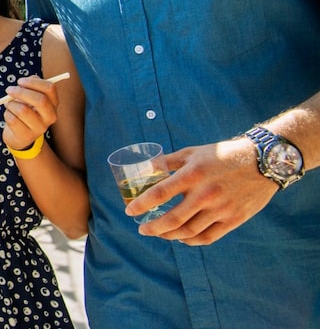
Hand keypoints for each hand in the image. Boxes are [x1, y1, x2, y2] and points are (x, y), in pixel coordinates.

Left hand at [1, 75, 61, 150]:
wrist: (20, 136)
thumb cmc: (25, 111)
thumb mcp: (31, 98)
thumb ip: (32, 86)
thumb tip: (30, 79)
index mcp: (53, 104)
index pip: (50, 88)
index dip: (33, 82)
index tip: (20, 81)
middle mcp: (50, 117)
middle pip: (40, 100)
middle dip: (21, 92)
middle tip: (9, 90)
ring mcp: (39, 128)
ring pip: (23, 110)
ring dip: (11, 104)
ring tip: (9, 105)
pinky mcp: (26, 136)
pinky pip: (12, 120)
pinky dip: (6, 114)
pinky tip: (9, 114)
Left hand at [130, 136, 274, 244]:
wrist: (263, 162)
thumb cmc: (223, 155)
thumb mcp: (193, 152)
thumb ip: (169, 161)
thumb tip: (145, 167)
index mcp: (192, 175)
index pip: (160, 193)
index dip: (141, 204)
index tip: (129, 211)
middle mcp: (206, 194)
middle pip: (173, 220)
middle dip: (153, 228)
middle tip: (142, 229)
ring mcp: (221, 209)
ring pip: (189, 232)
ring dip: (170, 236)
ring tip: (159, 233)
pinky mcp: (234, 219)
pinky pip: (208, 237)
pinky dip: (191, 240)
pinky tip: (182, 238)